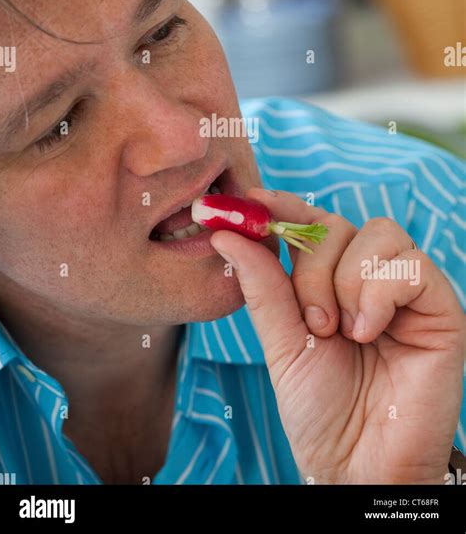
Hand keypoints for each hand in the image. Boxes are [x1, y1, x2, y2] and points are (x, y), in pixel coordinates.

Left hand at [210, 188, 464, 483]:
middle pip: (338, 225)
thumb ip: (262, 284)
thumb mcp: (280, 342)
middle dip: (313, 267)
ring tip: (342, 332)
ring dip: (345, 281)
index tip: (251, 202)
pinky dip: (378, 293)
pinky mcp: (440, 308)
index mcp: (329, 282)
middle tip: (314, 322)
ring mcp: (406, 290)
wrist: (359, 465)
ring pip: (376, 235)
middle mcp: (368, 278)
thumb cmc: (320, 411)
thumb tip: (226, 232)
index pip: (310, 223)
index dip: (283, 207)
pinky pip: (410, 265)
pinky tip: (369, 332)